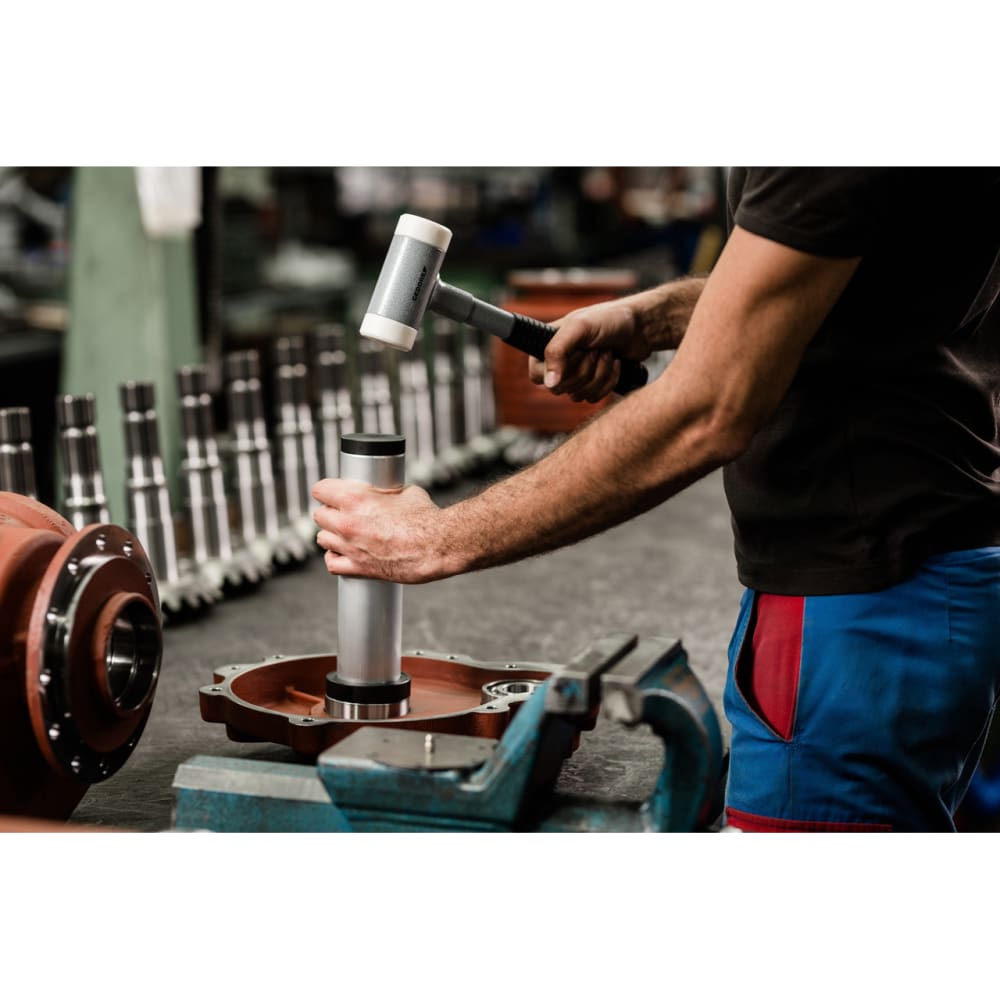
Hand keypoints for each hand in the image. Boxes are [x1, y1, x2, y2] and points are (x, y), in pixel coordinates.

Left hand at [312, 478, 455, 583]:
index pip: (320, 489)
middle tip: (341, 513)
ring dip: (331, 535)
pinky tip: (344, 553)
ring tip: (345, 533)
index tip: (332, 493)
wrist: (437, 546)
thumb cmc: (426, 519)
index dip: (327, 490)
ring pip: (322, 539)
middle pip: (318, 515)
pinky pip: (332, 564)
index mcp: (356, 498)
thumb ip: (385, 491)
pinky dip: (335, 558)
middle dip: (330, 512)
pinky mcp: (359, 568)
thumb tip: (384, 491)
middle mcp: (347, 522)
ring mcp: (350, 547)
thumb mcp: (405, 492)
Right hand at [528, 298, 649, 401]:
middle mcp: (560, 362)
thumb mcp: (579, 328)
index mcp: (549, 346)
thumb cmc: (609, 320)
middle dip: (584, 369)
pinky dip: (609, 381)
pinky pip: (593, 398)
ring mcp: (577, 375)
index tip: (576, 352)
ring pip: (577, 396)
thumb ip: (556, 351)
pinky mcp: (594, 385)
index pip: (537, 376)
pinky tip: (615, 363)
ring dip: (598, 374)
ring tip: (607, 353)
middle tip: (595, 349)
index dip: (557, 369)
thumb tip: (549, 384)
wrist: (641, 327)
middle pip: (560, 389)